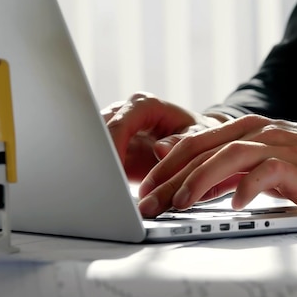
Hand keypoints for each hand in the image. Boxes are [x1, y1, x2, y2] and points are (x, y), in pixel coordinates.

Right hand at [101, 92, 223, 181]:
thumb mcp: (198, 137)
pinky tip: (110, 190)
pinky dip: (104, 175)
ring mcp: (117, 131)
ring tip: (105, 189)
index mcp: (145, 106)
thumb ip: (181, 142)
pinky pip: (102, 161)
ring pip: (96, 146)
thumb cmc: (200, 135)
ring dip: (99, 167)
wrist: (199, 143)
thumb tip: (160, 150)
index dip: (112, 145)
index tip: (111, 168)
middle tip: (104, 183)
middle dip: (100, 157)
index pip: (120, 123)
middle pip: (100, 133)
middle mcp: (126, 113)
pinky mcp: (115, 149)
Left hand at [137, 114, 296, 216]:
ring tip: (181, 204)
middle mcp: (258, 132)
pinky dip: (249, 187)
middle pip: (205, 150)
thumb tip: (184, 164)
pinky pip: (268, 172)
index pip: (195, 143)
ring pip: (230, 156)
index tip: (145, 191)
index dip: (166, 167)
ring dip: (201, 180)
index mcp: (246, 129)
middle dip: (171, 178)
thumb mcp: (259, 162)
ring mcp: (278, 145)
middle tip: (149, 204)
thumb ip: (224, 164)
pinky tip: (235, 204)